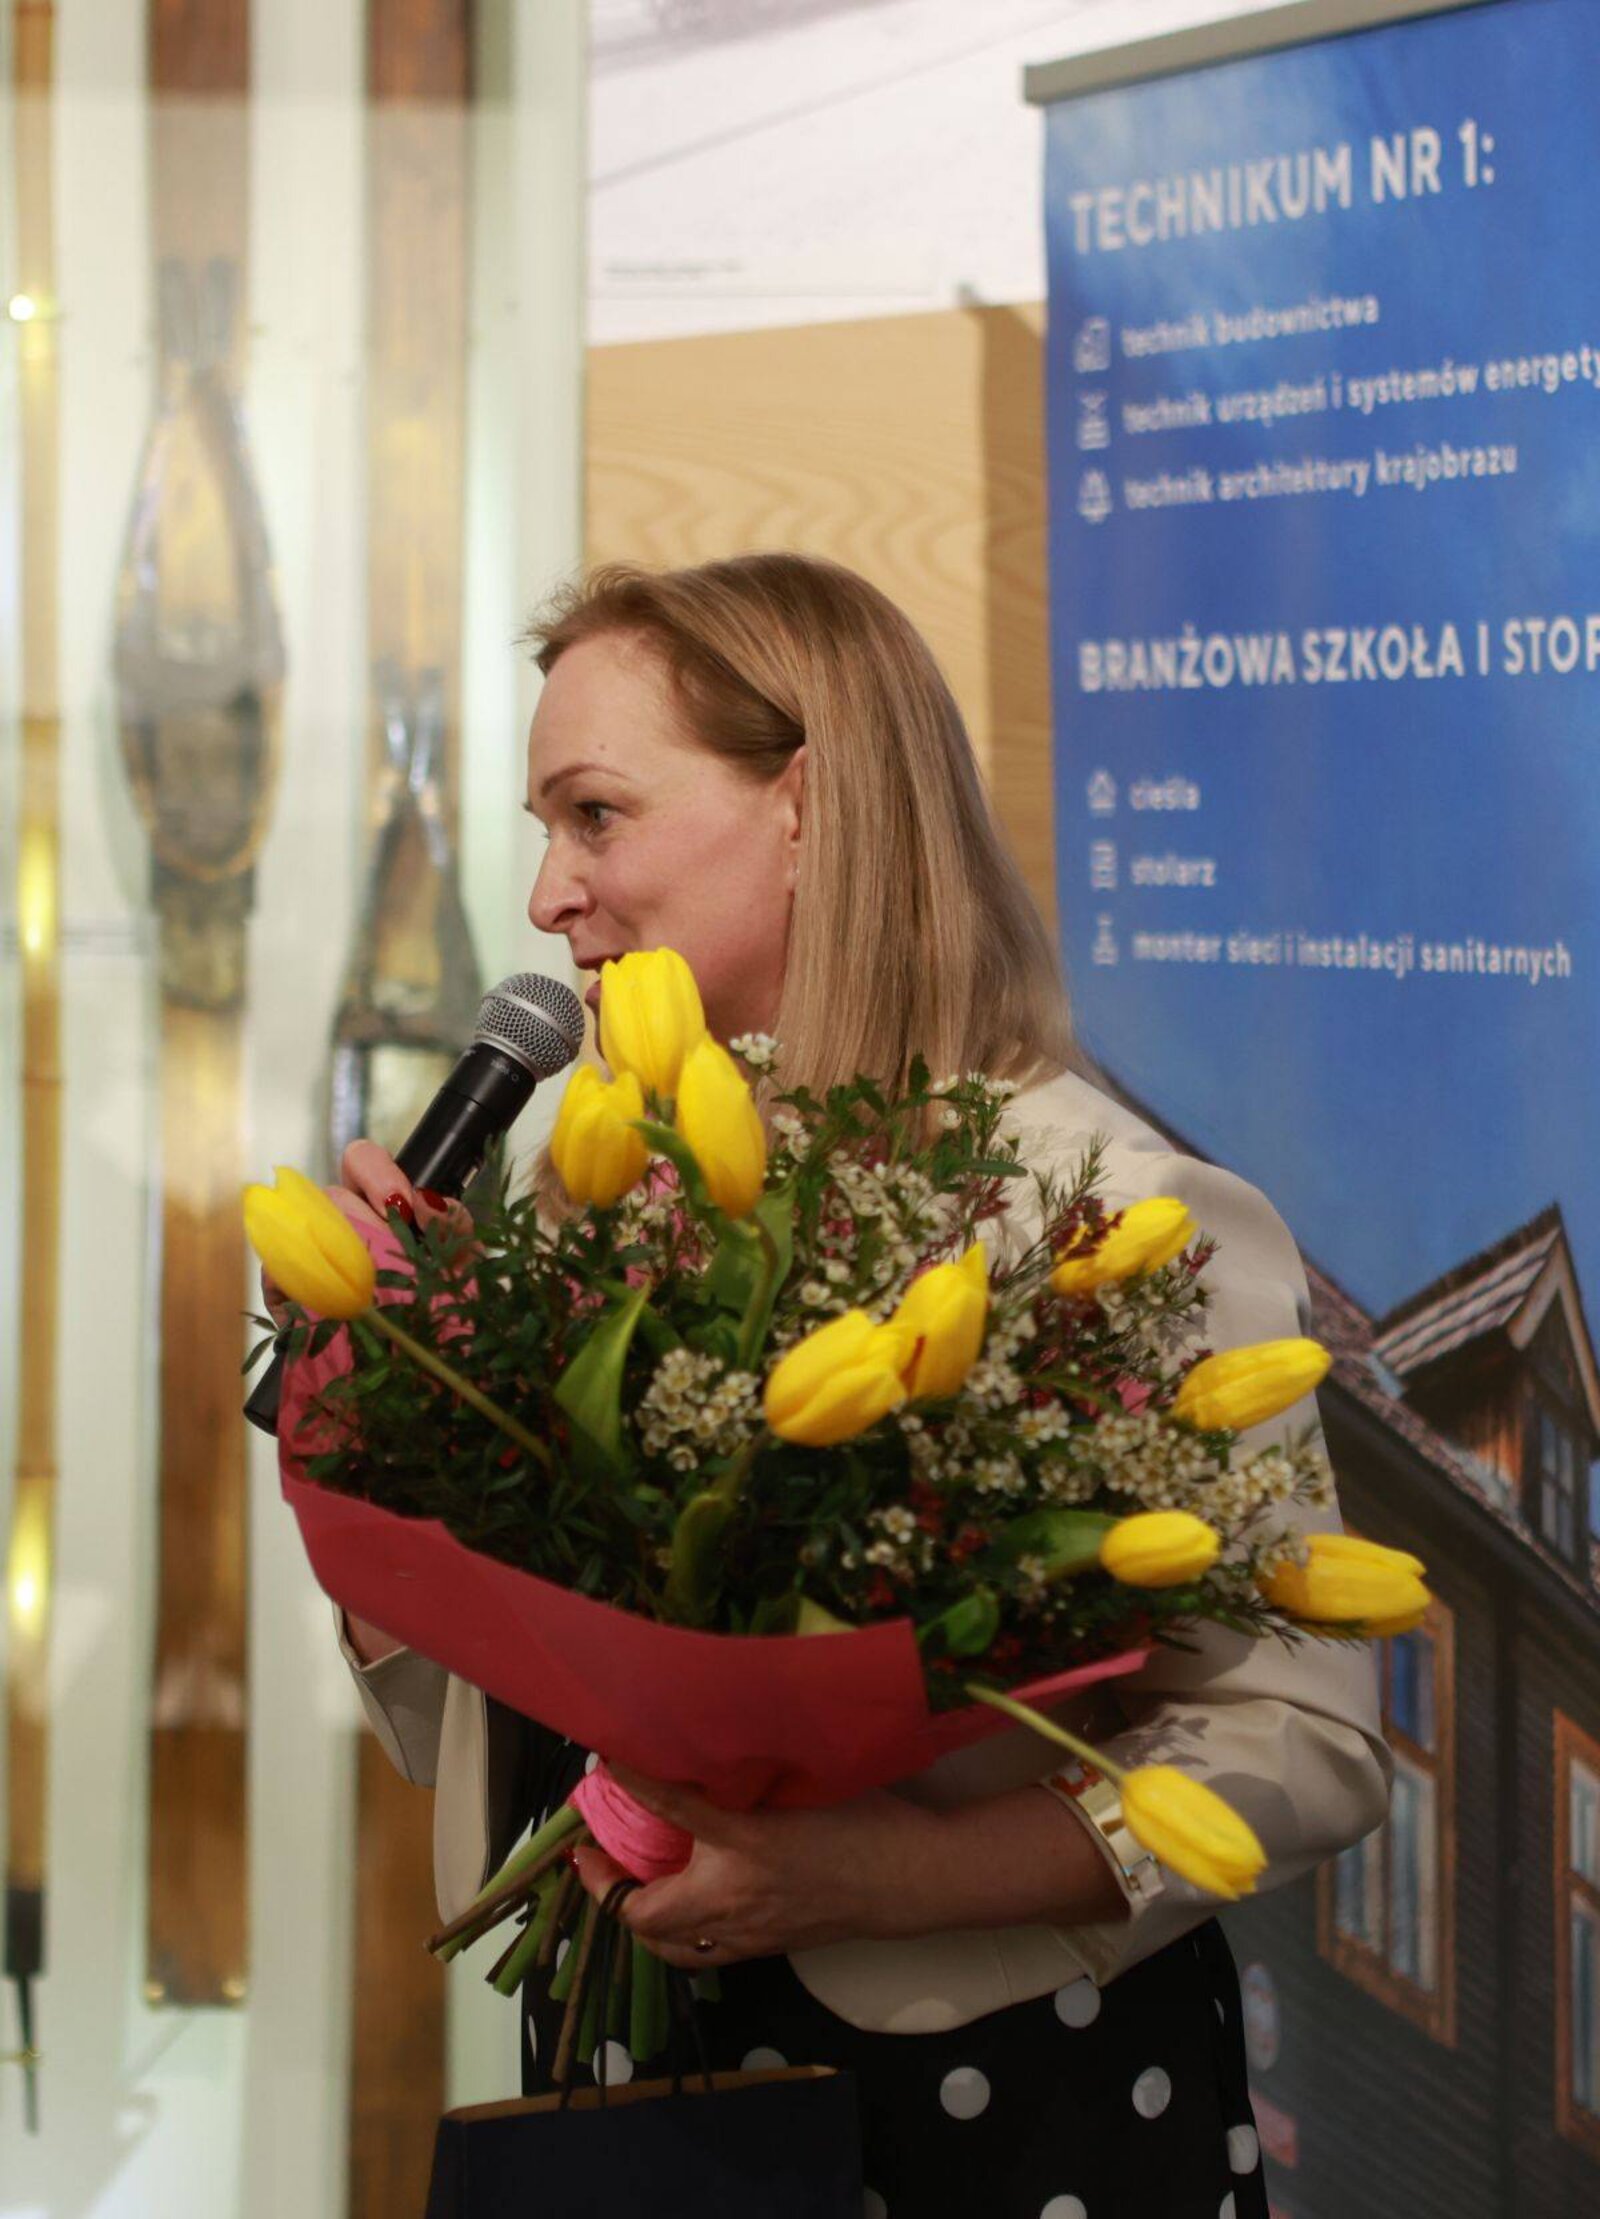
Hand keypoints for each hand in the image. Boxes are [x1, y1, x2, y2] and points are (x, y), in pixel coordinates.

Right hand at [256, 1137, 469, 1322]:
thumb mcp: (464, 1268)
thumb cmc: (445, 1310)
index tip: (398, 1205)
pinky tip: (327, 1311)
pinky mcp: (287, 1292)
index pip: (361, 1161)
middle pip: (332, 1196)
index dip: (375, 1174)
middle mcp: (343, 1223)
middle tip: (388, 1264)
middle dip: (363, 1227)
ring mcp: (310, 1255)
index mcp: (381, 1206)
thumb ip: (456, 1225)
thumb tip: (426, 1199)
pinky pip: (276, 1274)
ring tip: (363, 1294)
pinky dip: (295, 1289)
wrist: (423, 1366)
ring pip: (301, 1230)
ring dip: (335, 1260)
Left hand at [568, 1761, 944, 1968]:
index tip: (602, 1763)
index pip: (668, 1804)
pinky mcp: (766, 1950)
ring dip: (638, 1918)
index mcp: (744, 1843)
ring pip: (668, 1946)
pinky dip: (678, 1937)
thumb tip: (711, 1745)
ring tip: (627, 1885)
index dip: (630, 1781)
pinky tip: (684, 1907)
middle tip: (594, 1851)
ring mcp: (748, 1934)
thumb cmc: (866, 1819)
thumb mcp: (806, 1781)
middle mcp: (734, 1898)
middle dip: (606, 1886)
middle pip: (644, 1911)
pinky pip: (703, 1955)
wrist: (912, 1879)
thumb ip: (753, 1773)